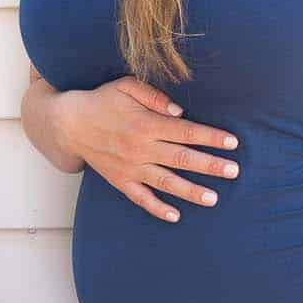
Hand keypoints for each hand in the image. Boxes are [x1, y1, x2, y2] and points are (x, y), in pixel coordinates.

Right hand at [55, 78, 238, 222]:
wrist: (68, 124)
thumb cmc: (102, 101)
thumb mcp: (126, 86)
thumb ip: (155, 97)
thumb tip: (180, 112)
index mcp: (146, 124)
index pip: (187, 132)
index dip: (211, 137)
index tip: (233, 143)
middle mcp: (141, 148)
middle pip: (182, 159)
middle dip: (210, 166)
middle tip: (234, 172)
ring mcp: (130, 167)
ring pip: (166, 182)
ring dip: (191, 191)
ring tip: (213, 199)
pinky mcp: (120, 180)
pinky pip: (141, 198)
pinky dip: (157, 208)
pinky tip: (175, 216)